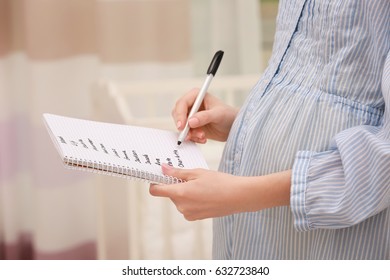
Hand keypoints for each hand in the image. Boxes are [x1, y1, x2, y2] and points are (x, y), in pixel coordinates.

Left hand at [149, 164, 291, 220]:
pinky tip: (205, 194)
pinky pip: (187, 207)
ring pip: (179, 200)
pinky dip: (192, 200)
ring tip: (202, 186)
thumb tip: (163, 169)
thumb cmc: (219, 182)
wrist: (238, 196)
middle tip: (190, 177)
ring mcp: (189, 214)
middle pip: (170, 194)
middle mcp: (182, 206)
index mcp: (180, 193)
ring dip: (184, 192)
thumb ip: (178, 172)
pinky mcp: (196, 218)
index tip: (159, 176)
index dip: (155, 183)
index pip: (156, 191)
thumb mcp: (197, 173)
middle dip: (176, 185)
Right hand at [173, 89, 237, 142]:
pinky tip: (203, 139)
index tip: (182, 126)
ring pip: (181, 125)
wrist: (234, 127)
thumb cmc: (229, 115)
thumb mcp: (218, 114)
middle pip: (178, 114)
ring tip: (202, 136)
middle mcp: (192, 105)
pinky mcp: (193, 126)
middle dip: (183, 126)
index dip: (180, 114)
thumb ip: (204, 117)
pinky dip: (193, 138)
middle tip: (188, 135)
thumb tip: (191, 121)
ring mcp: (192, 116)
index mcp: (197, 96)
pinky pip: (186, 133)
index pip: (182, 103)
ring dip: (190, 133)